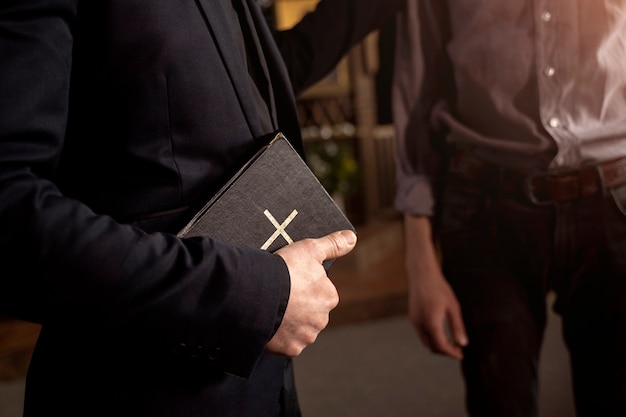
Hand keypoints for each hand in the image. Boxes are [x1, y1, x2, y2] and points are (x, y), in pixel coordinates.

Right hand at [267, 230, 356, 355]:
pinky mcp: (290, 348)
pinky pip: (286, 343)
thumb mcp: (310, 249)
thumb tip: (352, 238)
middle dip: (298, 307)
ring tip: (273, 309)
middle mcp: (322, 320)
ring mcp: (306, 336)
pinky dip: (279, 336)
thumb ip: (333, 244)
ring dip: (289, 322)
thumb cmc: (284, 269)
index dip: (303, 287)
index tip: (290, 283)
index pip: (320, 293)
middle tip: (280, 296)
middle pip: (310, 313)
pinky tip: (270, 323)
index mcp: (329, 297)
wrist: (257, 292)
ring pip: (299, 329)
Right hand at [404, 215, 467, 359]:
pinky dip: (431, 337)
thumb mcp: (453, 307)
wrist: (422, 274)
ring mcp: (414, 321)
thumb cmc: (440, 288)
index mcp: (432, 322)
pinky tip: (441, 332)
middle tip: (458, 349)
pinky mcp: (412, 317)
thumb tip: (463, 343)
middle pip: (432, 347)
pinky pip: (422, 333)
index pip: (441, 346)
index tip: (461, 355)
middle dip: (445, 351)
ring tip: (451, 342)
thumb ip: (457, 327)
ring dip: (437, 345)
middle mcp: (420, 324)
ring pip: (426, 341)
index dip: (452, 353)